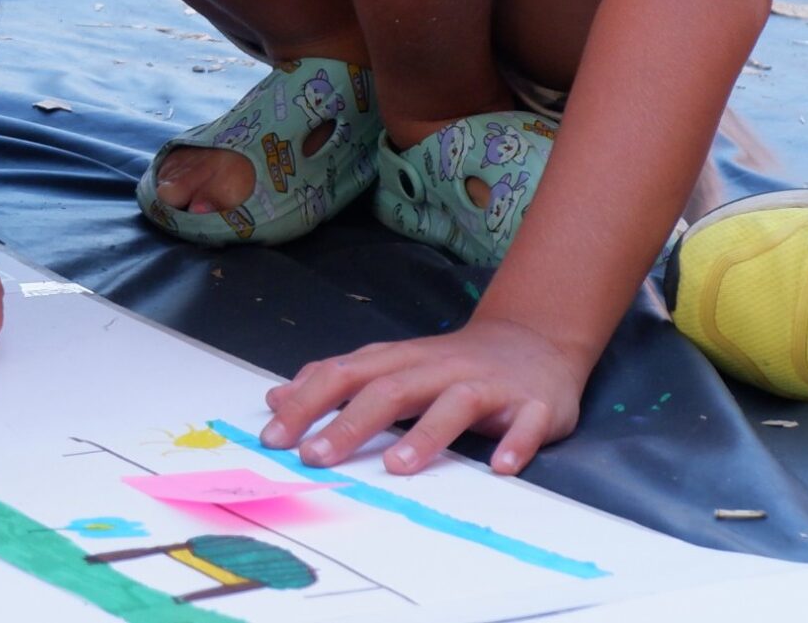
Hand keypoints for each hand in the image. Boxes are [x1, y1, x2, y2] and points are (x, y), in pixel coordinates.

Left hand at [256, 318, 588, 476]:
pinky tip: (502, 467)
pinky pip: (526, 424)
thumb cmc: (449, 363)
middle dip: (349, 423)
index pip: (346, 375)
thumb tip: (276, 398)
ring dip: (427, 435)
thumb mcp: (390, 365)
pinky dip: (515, 443)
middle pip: (391, 389)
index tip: (273, 437)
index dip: (307, 403)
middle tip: (315, 457)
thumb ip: (338, 381)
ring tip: (397, 466)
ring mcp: (488, 386)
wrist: (534, 339)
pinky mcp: (533, 405)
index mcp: (401, 361)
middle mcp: (439, 369)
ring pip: (455, 404)